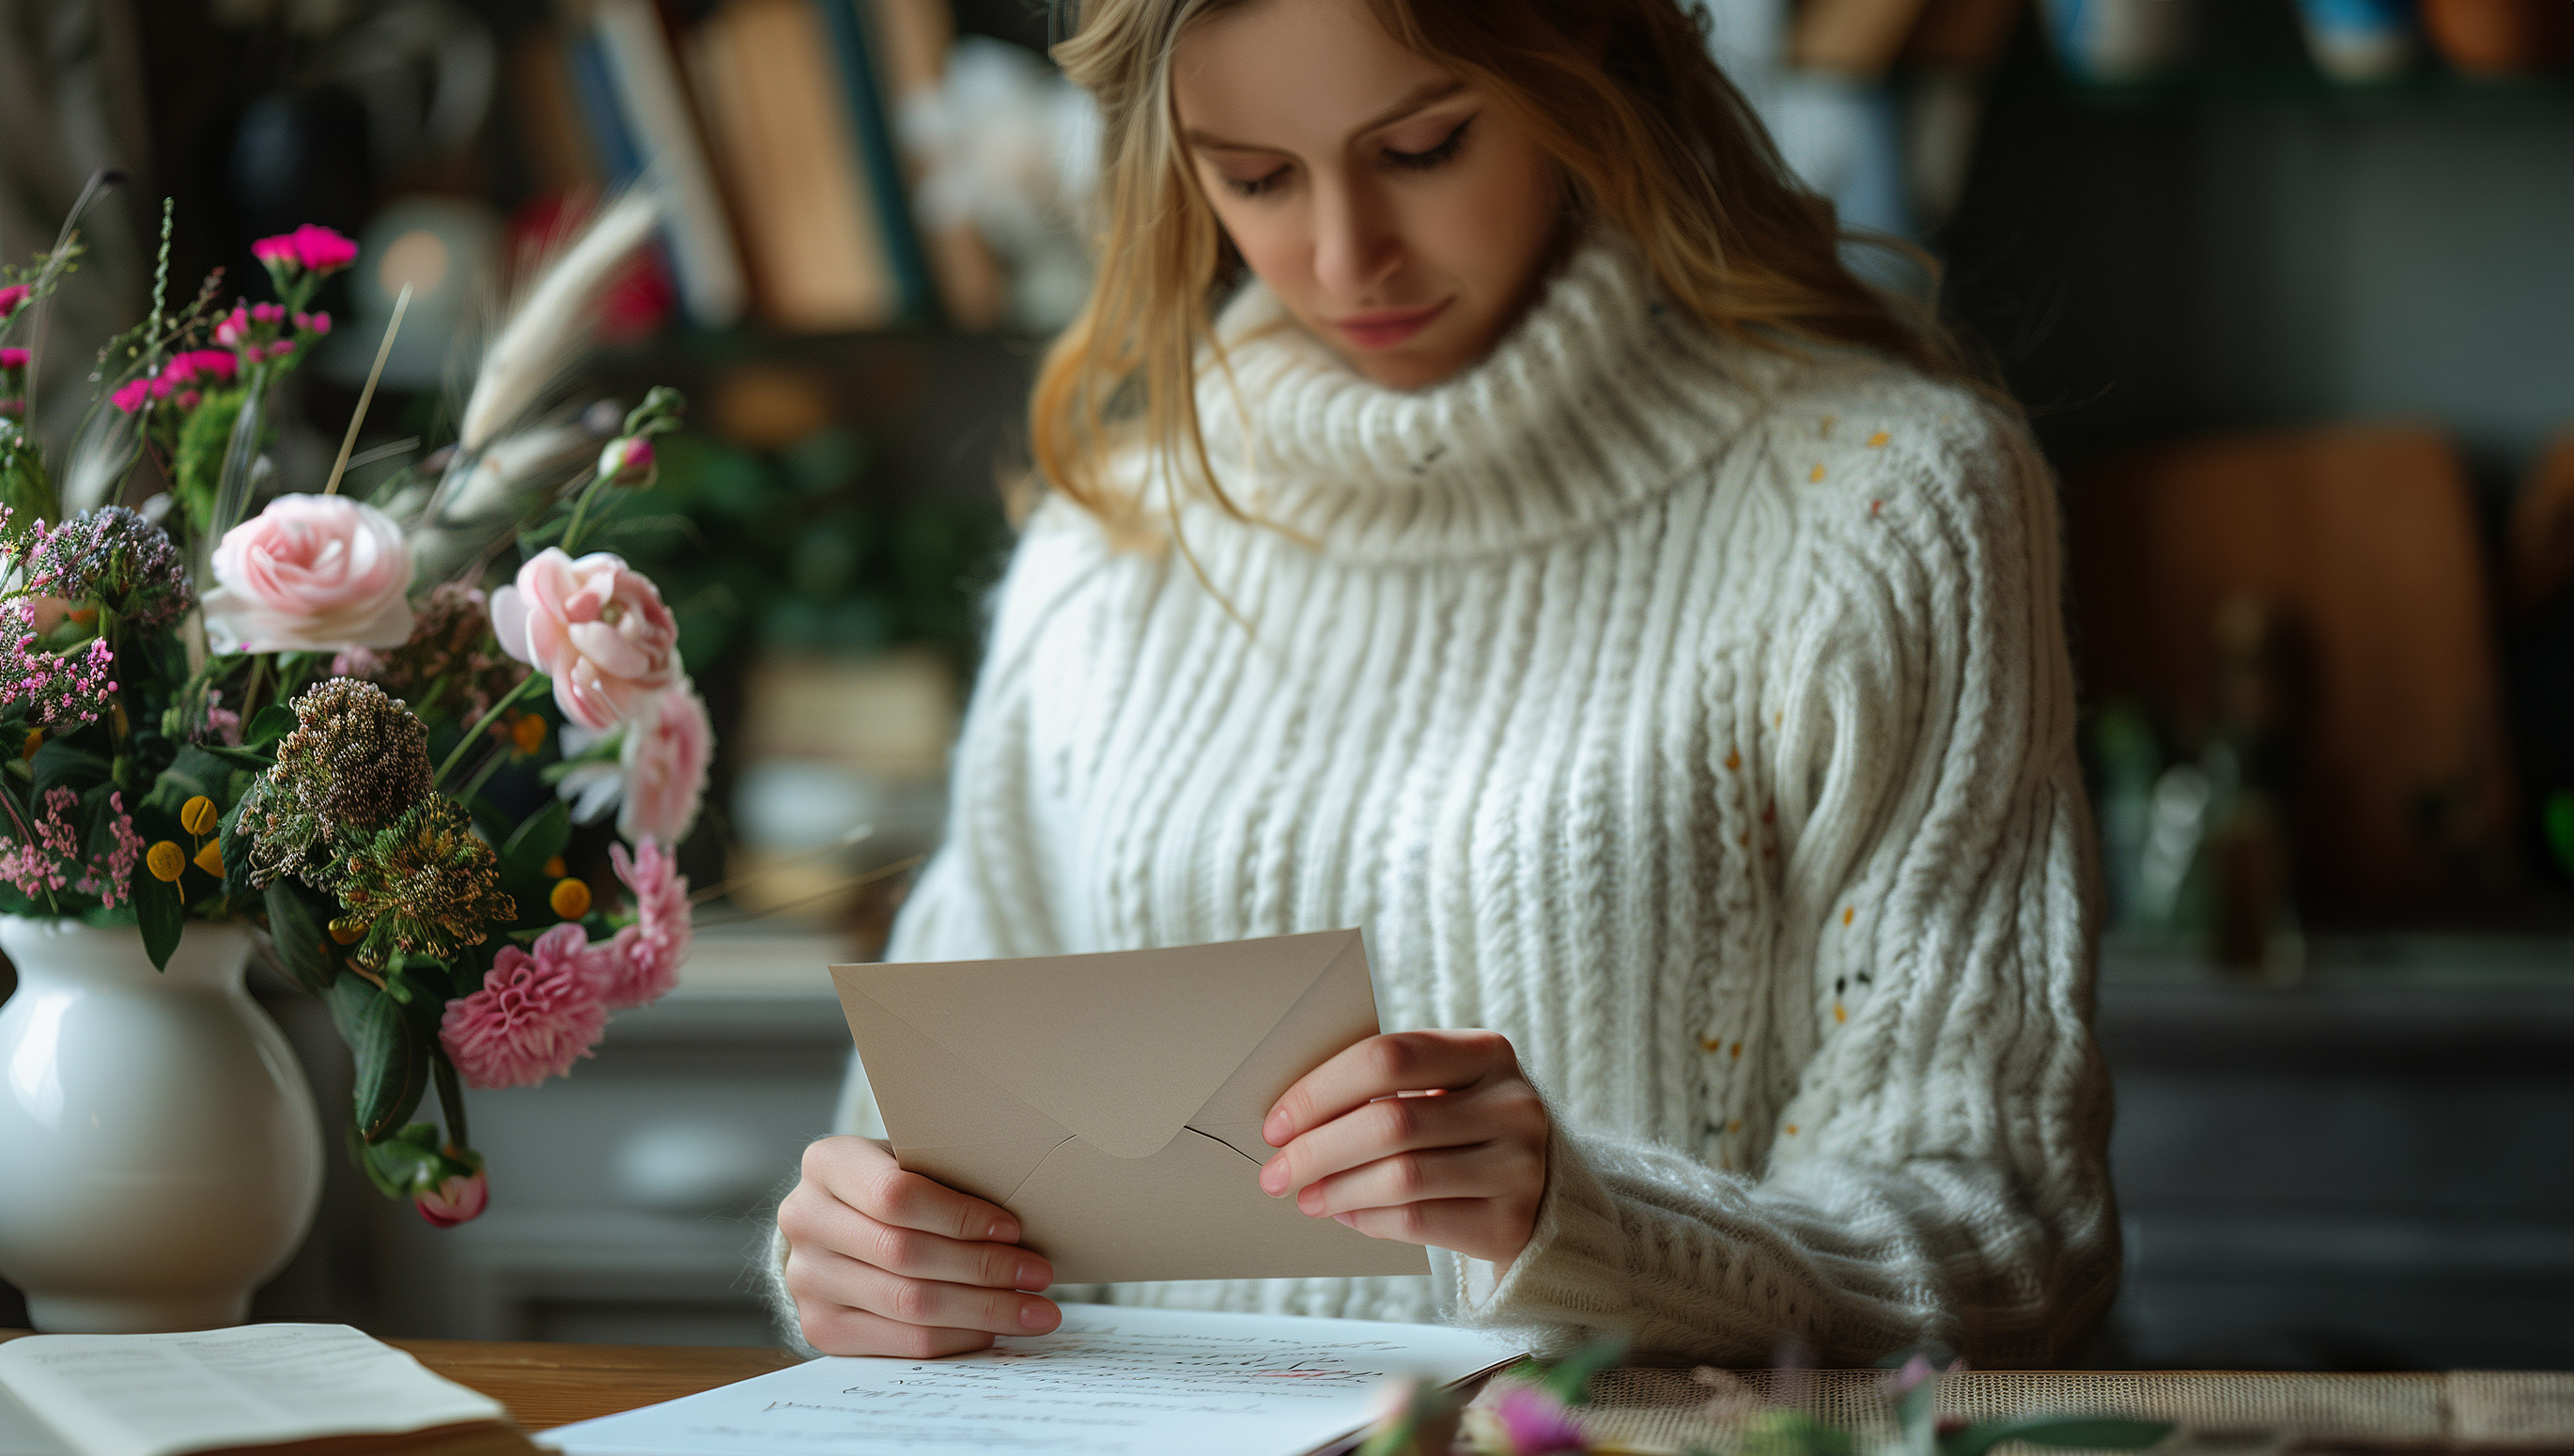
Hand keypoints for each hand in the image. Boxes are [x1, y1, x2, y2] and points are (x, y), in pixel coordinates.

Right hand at [776, 1135, 1060, 1357]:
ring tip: (1036, 1310)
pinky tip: (994, 1329)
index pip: (896, 1195)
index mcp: (827, 1164)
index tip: (1013, 1229)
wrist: (835, 1227)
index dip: (960, 1216)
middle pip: (906, 1255)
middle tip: (1039, 1274)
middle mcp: (805, 1219)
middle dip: (984, 1267)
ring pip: (909, 1304)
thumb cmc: (895, 1186)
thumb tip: (1025, 1214)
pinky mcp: (822, 1327)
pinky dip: (958, 1337)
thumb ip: (947, 1175)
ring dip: (983, 1309)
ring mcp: (807, 1279)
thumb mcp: (912, 1161)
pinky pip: (903, 1342)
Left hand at [1259, 1029, 1548, 1269]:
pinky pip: (1419, 1222)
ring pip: (1401, 1178)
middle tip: (1276, 1172)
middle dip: (1317, 1149)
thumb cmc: (1466, 1131)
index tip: (1276, 1123)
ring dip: (1337, 1190)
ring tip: (1306, 1197)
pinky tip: (1346, 1215)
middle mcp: (1513, 1104)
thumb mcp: (1447, 1089)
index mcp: (1488, 1052)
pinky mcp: (1511, 1223)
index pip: (1388, 1058)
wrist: (1543, 1195)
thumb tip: (1291, 1118)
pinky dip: (1369, 1220)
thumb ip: (1388, 1087)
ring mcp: (1520, 1166)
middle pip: (1390, 1121)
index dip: (1321, 1090)